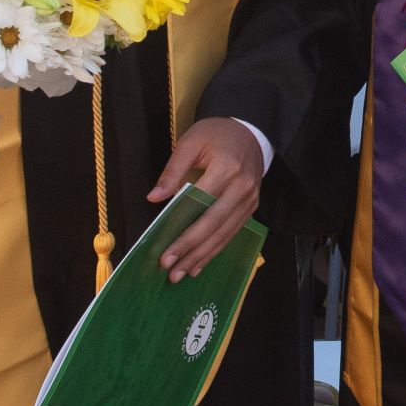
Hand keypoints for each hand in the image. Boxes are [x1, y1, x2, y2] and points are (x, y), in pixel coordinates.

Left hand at [149, 118, 266, 280]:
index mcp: (227, 168)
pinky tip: (200, 264)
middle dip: (191, 251)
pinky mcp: (252, 207)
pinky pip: (232, 233)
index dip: (182, 233)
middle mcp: (242, 188)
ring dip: (202, 257)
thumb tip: (154, 198)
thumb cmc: (216, 134)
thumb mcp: (190, 142)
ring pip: (224, 234)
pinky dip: (215, 250)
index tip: (164, 253)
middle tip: (170, 272)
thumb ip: (172, 170)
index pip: (200, 206)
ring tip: (182, 274)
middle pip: (213, 226)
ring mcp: (250, 200)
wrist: (250, 131)